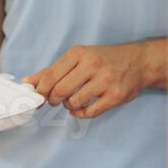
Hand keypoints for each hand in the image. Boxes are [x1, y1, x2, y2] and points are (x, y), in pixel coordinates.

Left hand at [26, 43, 150, 118]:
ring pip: (73, 102)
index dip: (41, 90)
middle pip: (59, 91)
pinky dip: (81, 113)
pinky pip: (89, 112)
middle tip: (56, 100)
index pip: (50, 76)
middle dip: (53, 100)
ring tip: (72, 101)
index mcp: (79, 54)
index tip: (40, 96)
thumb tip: (28, 82)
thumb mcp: (78, 58)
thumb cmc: (104, 60)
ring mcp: (105, 81)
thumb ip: (53, 70)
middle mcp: (92, 65)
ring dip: (69, 106)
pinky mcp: (115, 96)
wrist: (138, 62)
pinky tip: (82, 108)